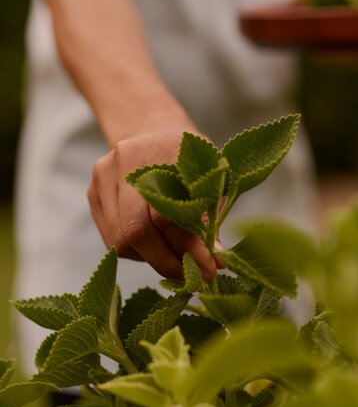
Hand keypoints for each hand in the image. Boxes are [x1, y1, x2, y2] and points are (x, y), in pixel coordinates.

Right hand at [88, 130, 217, 280]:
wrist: (151, 129)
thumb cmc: (188, 156)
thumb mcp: (211, 177)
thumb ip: (211, 216)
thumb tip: (217, 262)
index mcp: (159, 152)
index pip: (168, 215)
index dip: (189, 250)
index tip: (209, 271)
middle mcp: (123, 164)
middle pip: (135, 232)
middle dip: (166, 262)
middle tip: (192, 277)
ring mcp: (102, 179)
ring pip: (120, 241)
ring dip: (151, 258)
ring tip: (175, 255)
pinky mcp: (92, 193)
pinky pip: (111, 238)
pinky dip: (136, 250)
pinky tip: (154, 242)